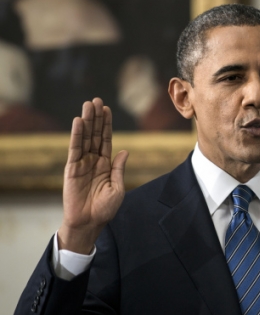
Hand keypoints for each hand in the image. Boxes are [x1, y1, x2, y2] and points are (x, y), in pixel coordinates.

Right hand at [58, 98, 128, 253]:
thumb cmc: (105, 209)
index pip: (106, 140)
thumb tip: (125, 150)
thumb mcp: (117, 188)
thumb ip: (119, 169)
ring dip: (87, 121)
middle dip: (96, 117)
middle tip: (96, 100)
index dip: (106, 125)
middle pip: (95, 134)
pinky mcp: (72, 169)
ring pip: (85, 138)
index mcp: (106, 164)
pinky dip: (77, 135)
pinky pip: (75, 149)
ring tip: (88, 105)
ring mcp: (82, 163)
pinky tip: (79, 122)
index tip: (107, 109)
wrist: (90, 223)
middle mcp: (93, 160)